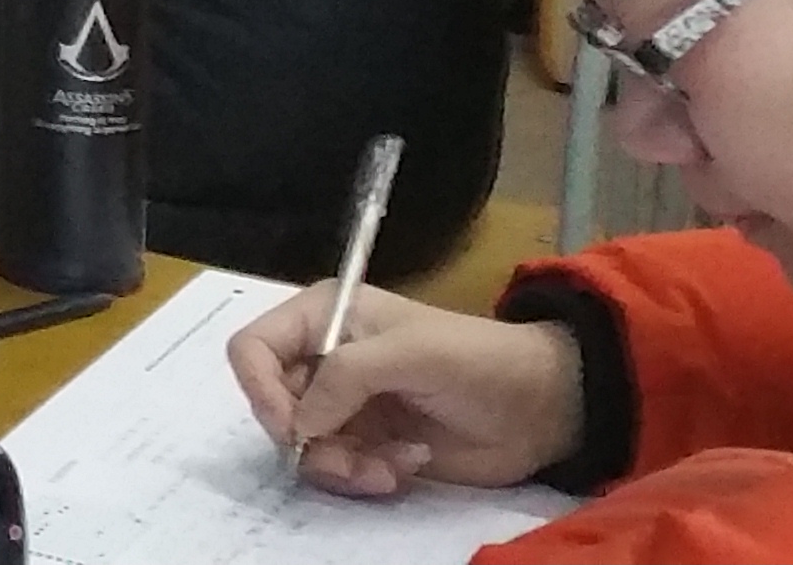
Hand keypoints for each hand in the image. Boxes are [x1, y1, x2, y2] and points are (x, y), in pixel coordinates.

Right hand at [227, 287, 582, 499]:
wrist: (540, 407)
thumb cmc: (476, 360)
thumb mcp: (410, 353)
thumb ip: (346, 377)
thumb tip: (299, 424)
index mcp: (325, 317)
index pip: (252, 349)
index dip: (260, 390)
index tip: (292, 430)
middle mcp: (325, 359)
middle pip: (273, 406)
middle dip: (309, 441)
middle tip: (352, 460)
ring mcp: (346, 405)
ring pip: (303, 446)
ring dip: (341, 465)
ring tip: (387, 470)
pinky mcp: (367, 444)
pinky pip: (337, 469)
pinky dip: (364, 476)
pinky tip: (405, 467)